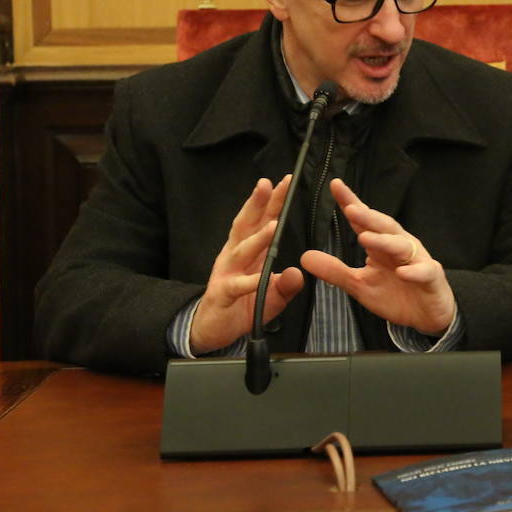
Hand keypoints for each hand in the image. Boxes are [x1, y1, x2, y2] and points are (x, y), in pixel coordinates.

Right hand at [189, 176, 304, 353]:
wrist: (212, 330)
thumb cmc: (243, 306)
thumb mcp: (271, 295)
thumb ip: (286, 284)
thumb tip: (298, 272)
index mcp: (247, 251)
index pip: (261, 221)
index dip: (272, 202)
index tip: (285, 181)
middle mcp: (234, 256)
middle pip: (247, 226)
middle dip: (258, 205)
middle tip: (269, 184)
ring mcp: (227, 273)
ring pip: (242, 251)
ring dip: (258, 238)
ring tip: (273, 225)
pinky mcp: (223, 294)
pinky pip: (237, 286)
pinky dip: (248, 282)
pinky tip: (259, 277)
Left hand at [301, 178, 456, 336]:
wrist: (427, 315)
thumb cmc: (395, 294)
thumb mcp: (359, 285)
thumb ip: (335, 271)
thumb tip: (304, 257)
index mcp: (381, 245)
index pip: (363, 221)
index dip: (350, 203)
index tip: (335, 185)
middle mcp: (400, 246)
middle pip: (383, 227)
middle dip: (367, 216)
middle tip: (350, 208)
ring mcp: (417, 260)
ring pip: (401, 245)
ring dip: (384, 241)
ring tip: (366, 238)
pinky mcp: (431, 277)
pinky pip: (424, 271)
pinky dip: (414, 271)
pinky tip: (402, 272)